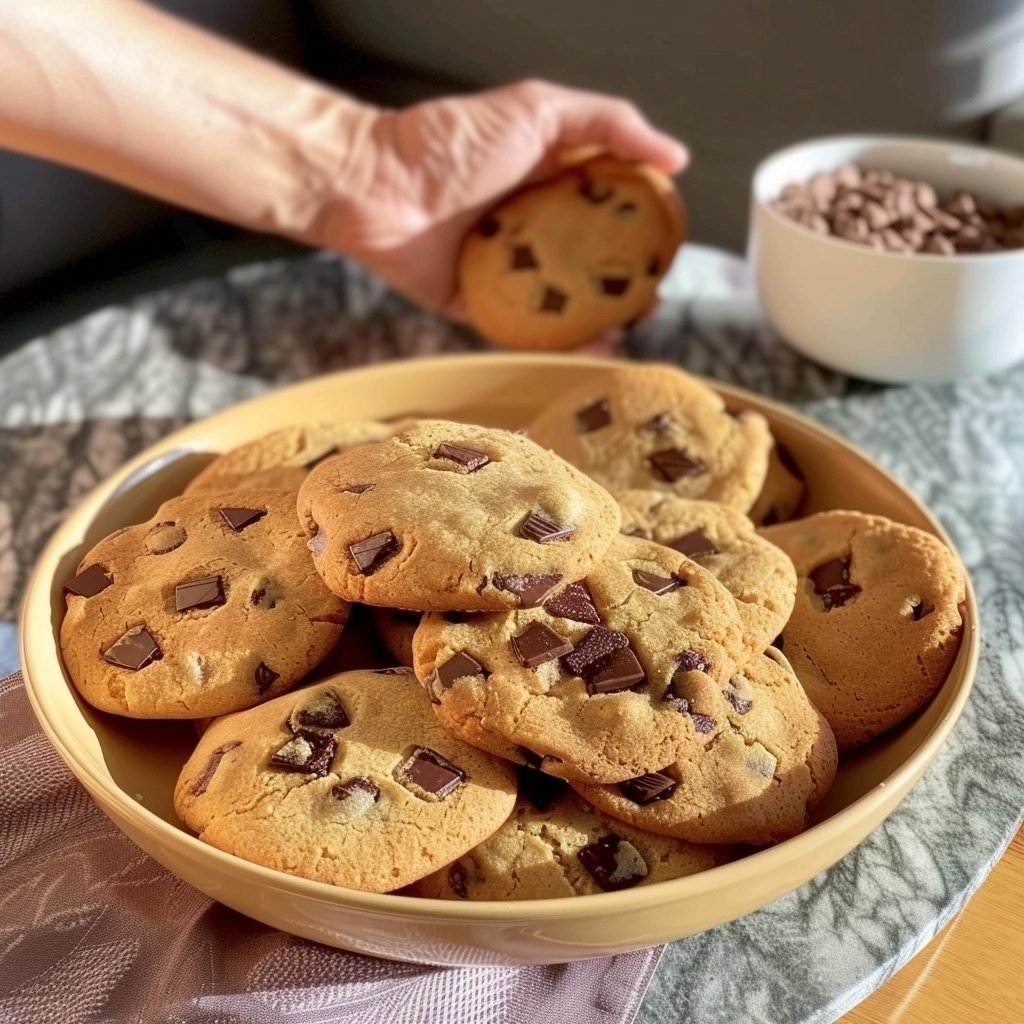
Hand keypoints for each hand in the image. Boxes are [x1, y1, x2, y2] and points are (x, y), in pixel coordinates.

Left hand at [313, 80, 687, 313]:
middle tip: (649, 298)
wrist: (377, 186)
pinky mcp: (478, 305)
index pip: (608, 209)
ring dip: (598, 321)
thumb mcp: (538, 110)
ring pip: (562, 303)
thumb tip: (676, 157)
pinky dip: (555, 345)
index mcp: (549, 182)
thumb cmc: (451, 140)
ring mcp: (506, 270)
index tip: (667, 247)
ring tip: (623, 330)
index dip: (641, 229)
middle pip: (589, 263)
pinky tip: (588, 351)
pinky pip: (522, 331)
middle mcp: (531, 228)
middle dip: (624, 285)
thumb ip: (608, 122)